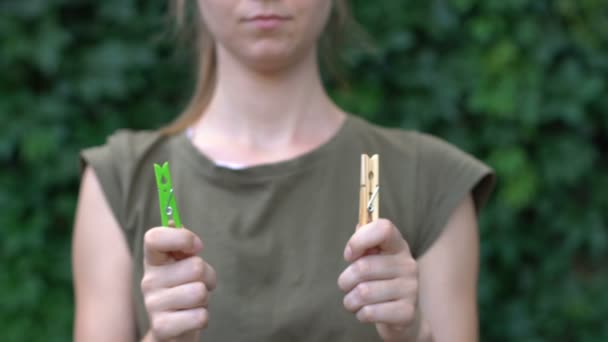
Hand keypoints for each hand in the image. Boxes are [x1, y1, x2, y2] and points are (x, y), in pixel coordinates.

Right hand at [141, 227, 216, 341]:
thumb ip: (183, 246)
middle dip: (206, 275)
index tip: (197, 246)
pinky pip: (200, 316)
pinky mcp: (162, 327)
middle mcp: (148, 281)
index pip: (154, 238)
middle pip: (194, 266)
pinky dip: (202, 318)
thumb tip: (177, 226)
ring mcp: (152, 305)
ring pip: (200, 292)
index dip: (181, 237)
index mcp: (153, 261)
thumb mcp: (184, 265)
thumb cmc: (184, 290)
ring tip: (193, 302)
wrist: (174, 330)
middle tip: (198, 284)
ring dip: (205, 298)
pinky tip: (190, 318)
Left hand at [338, 219, 419, 340]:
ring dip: (350, 300)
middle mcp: (408, 265)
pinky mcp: (407, 312)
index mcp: (398, 246)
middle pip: (363, 267)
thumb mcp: (373, 259)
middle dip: (345, 280)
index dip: (359, 239)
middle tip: (347, 286)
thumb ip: (364, 243)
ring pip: (363, 292)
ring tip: (354, 301)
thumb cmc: (380, 282)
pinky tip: (366, 312)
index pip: (383, 228)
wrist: (403, 317)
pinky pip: (369, 312)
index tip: (349, 255)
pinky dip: (360, 314)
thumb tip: (358, 226)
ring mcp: (410, 289)